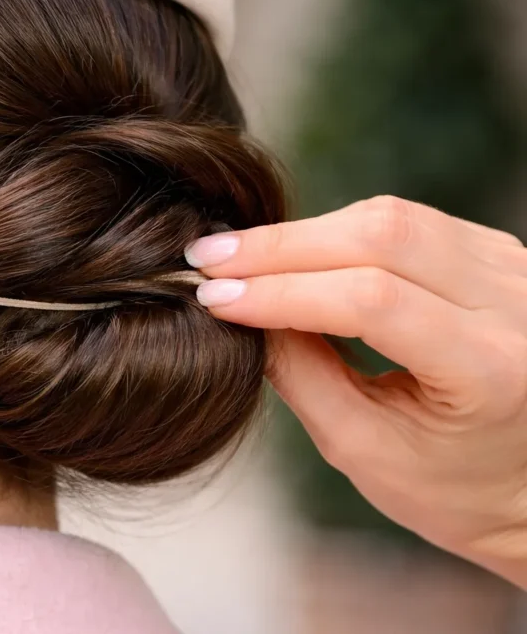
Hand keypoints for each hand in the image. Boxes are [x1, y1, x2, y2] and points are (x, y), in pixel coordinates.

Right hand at [185, 196, 526, 584]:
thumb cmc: (452, 486)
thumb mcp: (363, 449)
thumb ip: (300, 375)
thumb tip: (239, 309)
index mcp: (492, 370)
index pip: (372, 301)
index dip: (282, 292)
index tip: (214, 297)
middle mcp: (517, 306)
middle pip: (382, 236)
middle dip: (281, 246)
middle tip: (207, 259)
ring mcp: (514, 269)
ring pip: (391, 216)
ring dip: (303, 234)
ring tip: (237, 257)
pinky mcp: (496, 252)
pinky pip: (406, 220)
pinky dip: (337, 233)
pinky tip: (291, 255)